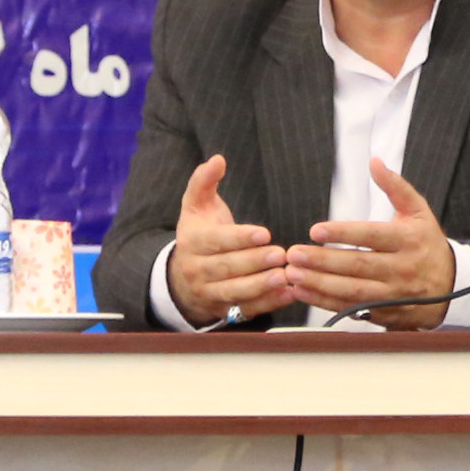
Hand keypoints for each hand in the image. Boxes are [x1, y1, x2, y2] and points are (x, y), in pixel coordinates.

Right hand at [166, 155, 293, 328]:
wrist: (180, 277)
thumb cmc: (199, 234)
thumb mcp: (196, 206)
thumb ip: (204, 181)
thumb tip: (218, 159)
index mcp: (192, 242)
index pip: (216, 241)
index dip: (239, 238)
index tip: (264, 233)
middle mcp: (197, 270)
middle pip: (226, 268)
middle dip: (254, 262)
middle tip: (281, 253)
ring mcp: (209, 294)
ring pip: (234, 292)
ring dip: (261, 286)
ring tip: (285, 276)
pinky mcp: (223, 311)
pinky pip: (246, 310)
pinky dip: (267, 304)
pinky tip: (288, 294)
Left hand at [287, 160, 456, 330]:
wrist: (451, 285)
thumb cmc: (427, 243)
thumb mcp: (419, 211)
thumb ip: (396, 187)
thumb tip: (374, 162)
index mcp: (409, 239)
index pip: (372, 236)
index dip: (343, 233)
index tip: (316, 230)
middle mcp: (403, 268)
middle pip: (358, 265)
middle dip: (323, 261)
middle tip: (294, 254)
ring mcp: (395, 294)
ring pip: (353, 291)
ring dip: (320, 284)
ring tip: (293, 274)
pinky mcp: (386, 313)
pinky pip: (352, 308)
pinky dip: (326, 302)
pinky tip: (303, 292)